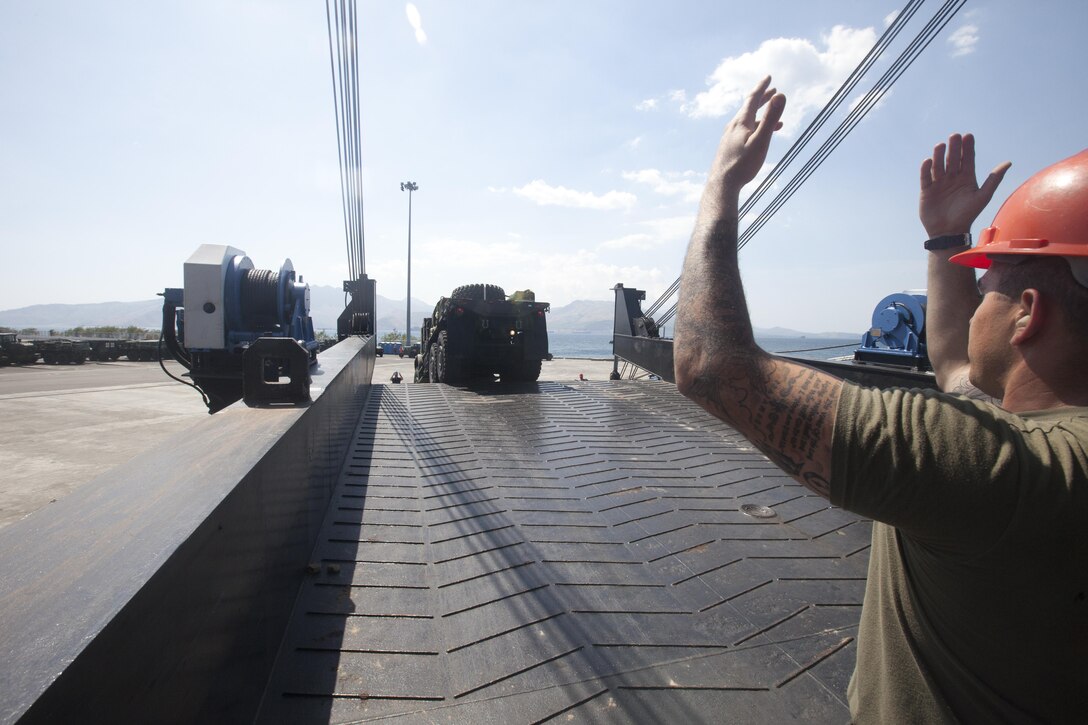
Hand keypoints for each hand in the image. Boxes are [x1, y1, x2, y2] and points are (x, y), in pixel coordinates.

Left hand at [709, 76, 785, 190]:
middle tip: (772, 90)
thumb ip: (770, 118)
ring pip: (747, 122)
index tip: (769, 77)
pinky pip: (744, 133)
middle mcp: (733, 127)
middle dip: (762, 99)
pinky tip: (760, 140)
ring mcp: (729, 137)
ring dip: (761, 117)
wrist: (722, 185)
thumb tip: (780, 95)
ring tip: (777, 120)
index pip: (752, 99)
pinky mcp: (729, 148)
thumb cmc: (742, 165)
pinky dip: (755, 130)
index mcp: (741, 122)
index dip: (761, 87)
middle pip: (749, 108)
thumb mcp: (761, 141)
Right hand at [919, 133, 1010, 237]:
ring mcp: (939, 183)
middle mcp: (952, 178)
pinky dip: (926, 169)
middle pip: (952, 159)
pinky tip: (928, 161)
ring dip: (939, 155)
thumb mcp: (983, 196)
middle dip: (954, 148)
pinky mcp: (927, 190)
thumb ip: (994, 179)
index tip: (968, 136)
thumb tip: (1008, 162)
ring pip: (938, 165)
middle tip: (955, 136)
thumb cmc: (967, 215)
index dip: (968, 148)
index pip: (967, 159)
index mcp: (966, 178)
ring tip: (941, 145)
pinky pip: (925, 177)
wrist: (949, 232)